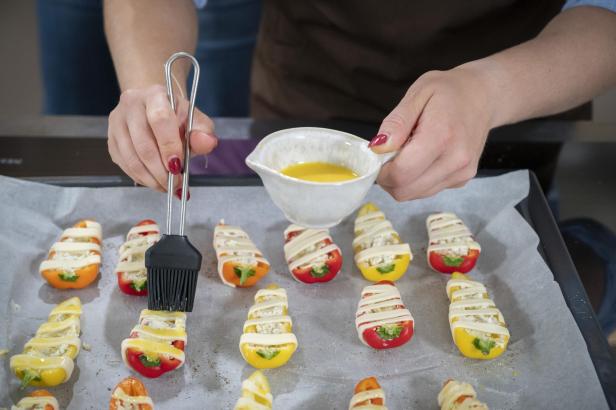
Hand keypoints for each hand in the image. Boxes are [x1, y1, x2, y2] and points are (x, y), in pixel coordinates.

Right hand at [107, 84, 217, 193]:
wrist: (154, 109)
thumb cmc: (177, 117)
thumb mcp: (195, 120)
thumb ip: (202, 132)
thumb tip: (207, 142)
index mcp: (155, 95)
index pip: (159, 119)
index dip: (169, 146)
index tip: (178, 167)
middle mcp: (131, 105)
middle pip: (143, 144)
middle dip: (161, 171)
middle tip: (175, 185)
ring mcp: (117, 122)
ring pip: (131, 158)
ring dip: (151, 178)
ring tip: (167, 187)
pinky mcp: (111, 139)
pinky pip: (124, 164)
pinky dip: (141, 178)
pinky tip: (155, 182)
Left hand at [370, 65, 493, 200]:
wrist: (484, 96)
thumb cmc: (449, 91)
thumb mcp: (418, 93)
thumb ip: (396, 123)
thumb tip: (378, 148)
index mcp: (441, 137)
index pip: (401, 173)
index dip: (381, 170)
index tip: (378, 155)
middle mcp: (455, 160)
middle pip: (405, 191)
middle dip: (388, 178)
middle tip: (390, 155)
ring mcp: (461, 173)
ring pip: (414, 194)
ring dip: (402, 180)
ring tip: (409, 152)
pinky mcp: (462, 180)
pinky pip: (427, 190)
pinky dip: (416, 179)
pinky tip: (423, 158)